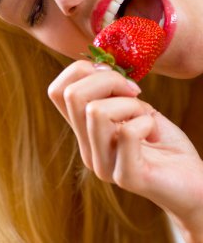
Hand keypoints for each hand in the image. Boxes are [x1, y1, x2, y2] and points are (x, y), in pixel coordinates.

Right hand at [48, 60, 202, 240]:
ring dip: (130, 103)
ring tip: (145, 116)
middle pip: (73, 95)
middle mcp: (87, 148)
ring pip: (96, 111)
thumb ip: (113, 91)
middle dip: (109, 79)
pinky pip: (127, 133)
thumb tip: (101, 65)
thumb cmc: (162, 140)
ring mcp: (104, 164)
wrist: (190, 181)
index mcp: (85, 130)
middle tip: (134, 91)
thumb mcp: (133, 106)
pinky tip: (155, 133)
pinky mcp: (127, 176)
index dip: (81, 70)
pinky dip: (147, 122)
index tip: (113, 74)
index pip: (57, 90)